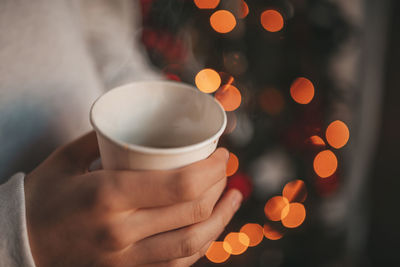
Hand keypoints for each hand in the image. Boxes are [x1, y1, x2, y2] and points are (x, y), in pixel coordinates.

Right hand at [25, 132, 242, 266]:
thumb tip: (139, 126)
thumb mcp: (68, 159)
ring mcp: (127, 259)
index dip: (213, 168)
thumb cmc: (42, 197)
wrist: (18, 245)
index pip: (181, 185)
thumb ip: (105, 139)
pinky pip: (177, 263)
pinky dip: (202, 244)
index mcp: (108, 197)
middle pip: (194, 211)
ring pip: (194, 244)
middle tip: (225, 168)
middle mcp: (122, 232)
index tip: (222, 154)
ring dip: (222, 218)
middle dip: (221, 186)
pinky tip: (211, 227)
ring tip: (233, 198)